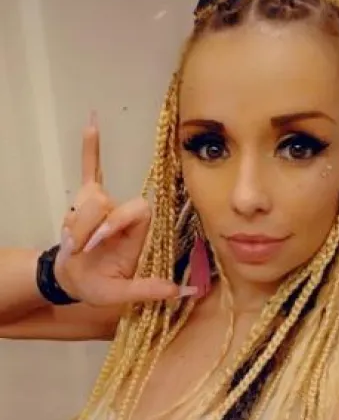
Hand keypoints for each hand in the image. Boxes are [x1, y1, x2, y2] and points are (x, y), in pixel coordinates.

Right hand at [54, 116, 195, 305]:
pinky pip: (91, 168)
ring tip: (73, 244)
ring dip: (75, 222)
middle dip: (86, 226)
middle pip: (103, 202)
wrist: (73, 279)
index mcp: (138, 233)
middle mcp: (124, 213)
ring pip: (87, 197)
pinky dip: (91, 149)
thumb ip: (148, 290)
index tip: (93, 243)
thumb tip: (185, 292)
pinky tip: (92, 125)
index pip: (133, 211)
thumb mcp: (120, 295)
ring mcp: (104, 203)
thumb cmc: (98, 286)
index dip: (112, 223)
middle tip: (79, 248)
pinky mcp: (85, 197)